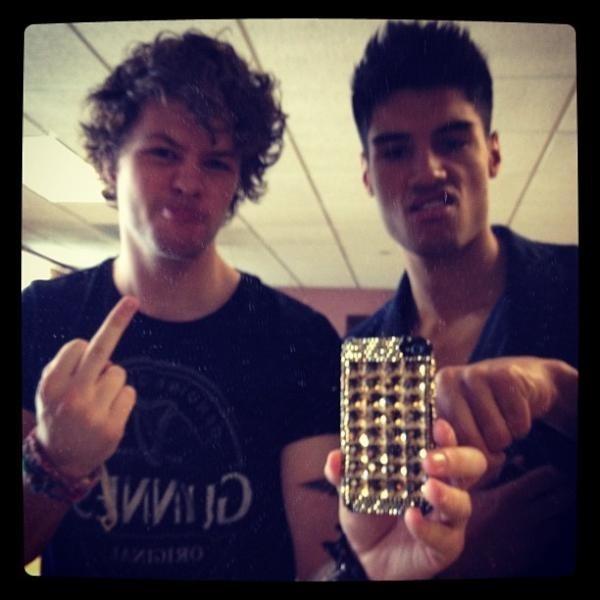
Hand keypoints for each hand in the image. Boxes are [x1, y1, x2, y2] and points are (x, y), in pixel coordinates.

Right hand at [34, 296, 138, 478]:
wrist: (60, 460)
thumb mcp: (48, 389)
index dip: (85, 350)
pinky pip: (130, 392)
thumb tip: (93, 343)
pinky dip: (123, 398)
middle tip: (132, 300)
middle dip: (117, 321)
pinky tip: (108, 413)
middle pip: (102, 349)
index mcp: (51, 383)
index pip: (79, 345)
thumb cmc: (58, 413)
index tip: (89, 348)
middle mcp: (71, 396)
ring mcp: (93, 412)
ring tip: (98, 401)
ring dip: (113, 381)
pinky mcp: (113, 426)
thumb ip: (65, 366)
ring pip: (119, 372)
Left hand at [325, 419, 486, 579]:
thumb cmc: (368, 511)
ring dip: (447, 494)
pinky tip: (411, 518)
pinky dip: (428, 528)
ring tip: (427, 488)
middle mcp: (445, 484)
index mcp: (425, 463)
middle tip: (430, 459)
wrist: (365, 556)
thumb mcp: (353, 487)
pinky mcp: (445, 545)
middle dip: (455, 458)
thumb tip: (335, 457)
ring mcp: (447, 516)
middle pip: (471, 465)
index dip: (445, 432)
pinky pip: (445, 537)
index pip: (444, 441)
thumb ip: (345, 472)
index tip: (436, 424)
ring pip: (464, 502)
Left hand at [434, 356, 577, 482]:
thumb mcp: (466, 432)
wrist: (526, 382)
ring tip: (502, 419)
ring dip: (506, 437)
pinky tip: (515, 410)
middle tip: (492, 446)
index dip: (454, 460)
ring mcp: (475, 374)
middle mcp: (447, 381)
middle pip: (469, 440)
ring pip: (497, 436)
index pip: (441, 439)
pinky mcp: (505, 376)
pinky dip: (522, 426)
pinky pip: (518, 424)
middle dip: (487, 454)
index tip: (450, 466)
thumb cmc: (488, 414)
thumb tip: (433, 463)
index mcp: (432, 396)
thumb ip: (452, 453)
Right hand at [439, 464, 575, 577]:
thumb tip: (512, 460)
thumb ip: (489, 475)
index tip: (551, 469)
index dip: (552, 471)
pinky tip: (542, 523)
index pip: (545, 478)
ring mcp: (532, 536)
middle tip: (560, 482)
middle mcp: (526, 516)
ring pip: (560, 518)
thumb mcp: (469, 493)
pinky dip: (551, 526)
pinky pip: (551, 536)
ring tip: (553, 501)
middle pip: (561, 497)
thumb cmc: (460, 526)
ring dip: (558, 508)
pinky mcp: (533, 553)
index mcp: (510, 497)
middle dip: (564, 487)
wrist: (461, 565)